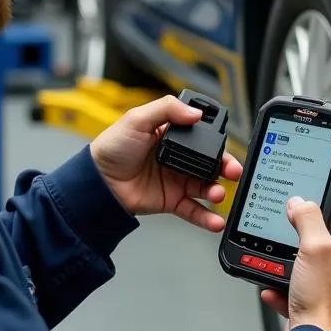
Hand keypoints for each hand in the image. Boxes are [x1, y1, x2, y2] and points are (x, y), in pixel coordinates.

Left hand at [91, 94, 243, 232]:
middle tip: (233, 171)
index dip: (216, 140)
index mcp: (171, 134)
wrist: (97, 183)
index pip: (202, 136)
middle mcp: (178, 157)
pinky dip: (206, 217)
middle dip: (226, 167)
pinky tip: (216, 220)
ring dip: (217, 190)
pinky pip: (194, 210)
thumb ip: (166, 109)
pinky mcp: (171, 200)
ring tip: (218, 193)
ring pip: (205, 186)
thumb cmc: (111, 148)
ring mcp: (176, 180)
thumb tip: (194, 112)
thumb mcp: (136, 119)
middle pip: (210, 162)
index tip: (225, 145)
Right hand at [261, 173, 330, 330]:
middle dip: (321, 212)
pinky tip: (276, 284)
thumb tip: (301, 203)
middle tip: (306, 199)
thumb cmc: (324, 303)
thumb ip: (308, 219)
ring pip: (318, 251)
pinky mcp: (323, 295)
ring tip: (283, 243)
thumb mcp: (314, 249)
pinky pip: (303, 277)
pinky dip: (288, 277)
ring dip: (299, 246)